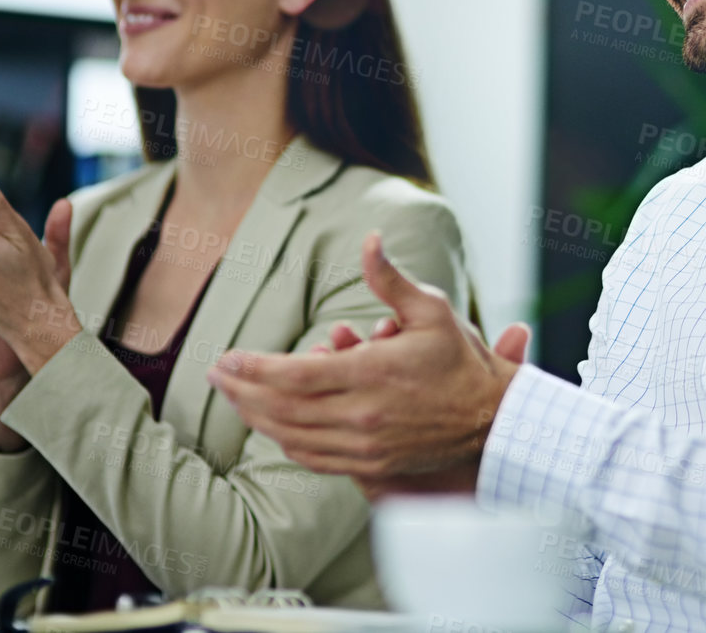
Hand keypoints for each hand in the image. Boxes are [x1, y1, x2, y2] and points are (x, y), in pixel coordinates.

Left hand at [207, 234, 521, 487]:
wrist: (491, 419)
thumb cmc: (461, 360)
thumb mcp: (432, 309)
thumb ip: (390, 279)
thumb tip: (370, 239)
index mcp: (374, 373)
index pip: (296, 374)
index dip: (255, 367)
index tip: (227, 357)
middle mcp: (364, 415)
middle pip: (283, 408)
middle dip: (241, 391)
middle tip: (214, 376)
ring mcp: (366, 446)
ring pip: (292, 436)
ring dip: (256, 417)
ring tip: (233, 398)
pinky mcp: (370, 466)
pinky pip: (313, 457)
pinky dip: (285, 441)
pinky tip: (272, 425)